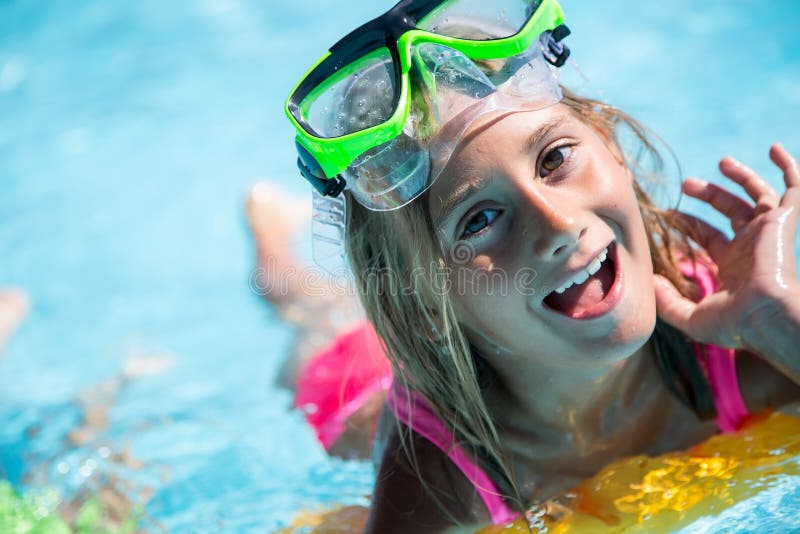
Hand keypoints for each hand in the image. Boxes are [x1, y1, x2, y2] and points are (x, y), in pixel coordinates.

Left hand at [653, 143, 799, 349]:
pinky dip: (787, 166)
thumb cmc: (733, 322)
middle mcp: (753, 246)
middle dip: (709, 195)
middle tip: (686, 185)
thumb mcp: (691, 317)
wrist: (765, 315)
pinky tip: (774, 149)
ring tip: (720, 163)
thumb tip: (650, 282)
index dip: (689, 226)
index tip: (669, 216)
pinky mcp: (783, 221)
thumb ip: (667, 302)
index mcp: (734, 266)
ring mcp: (769, 232)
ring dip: (740, 177)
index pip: (710, 238)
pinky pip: (793, 187)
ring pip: (758, 195)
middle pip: (731, 211)